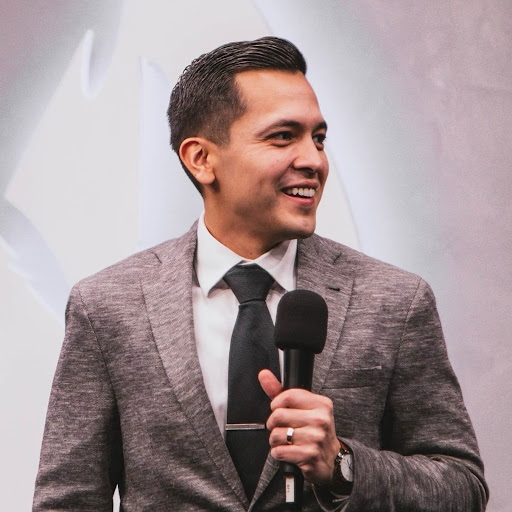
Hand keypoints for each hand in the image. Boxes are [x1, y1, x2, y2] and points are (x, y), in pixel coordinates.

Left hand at [258, 369, 339, 485]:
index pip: (288, 396)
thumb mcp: (301, 408)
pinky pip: (279, 451)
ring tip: (286, 441)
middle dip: (273, 424)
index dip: (276, 404)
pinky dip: (278, 453)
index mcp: (321, 404)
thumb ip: (279, 391)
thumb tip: (263, 374)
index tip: (278, 409)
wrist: (330, 459)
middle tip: (281, 428)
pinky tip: (288, 451)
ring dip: (275, 440)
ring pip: (276, 435)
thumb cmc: (312, 430)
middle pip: (278, 415)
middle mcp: (321, 419)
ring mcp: (316, 438)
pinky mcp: (310, 456)